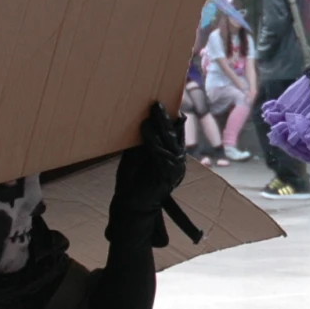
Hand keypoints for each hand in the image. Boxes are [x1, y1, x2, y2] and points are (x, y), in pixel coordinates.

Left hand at [109, 102, 187, 235]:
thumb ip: (143, 141)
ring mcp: (174, 169)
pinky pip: (160, 153)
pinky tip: (145, 127)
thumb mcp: (136, 155)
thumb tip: (142, 119)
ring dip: (160, 125)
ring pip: (168, 141)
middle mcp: (177, 161)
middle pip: (174, 135)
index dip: (171, 118)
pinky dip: (152, 139)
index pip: (175, 133)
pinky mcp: (166, 175)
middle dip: (166, 118)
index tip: (164, 101)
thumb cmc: (132, 181)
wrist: (131, 207)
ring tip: (152, 111)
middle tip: (157, 103)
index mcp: (172, 156)